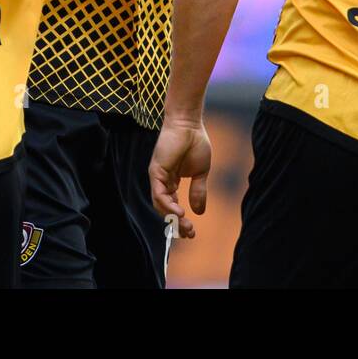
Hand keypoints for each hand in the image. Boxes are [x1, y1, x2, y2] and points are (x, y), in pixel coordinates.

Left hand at [149, 115, 212, 238]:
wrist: (190, 124)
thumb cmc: (195, 142)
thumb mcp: (201, 172)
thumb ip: (198, 191)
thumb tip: (200, 212)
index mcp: (172, 181)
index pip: (173, 205)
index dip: (182, 219)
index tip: (193, 231)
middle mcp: (162, 181)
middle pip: (165, 208)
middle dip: (176, 223)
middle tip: (189, 234)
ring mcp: (158, 177)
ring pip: (160, 204)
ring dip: (172, 217)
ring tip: (185, 225)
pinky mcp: (156, 171)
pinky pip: (159, 193)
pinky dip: (168, 204)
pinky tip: (180, 211)